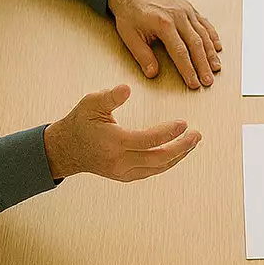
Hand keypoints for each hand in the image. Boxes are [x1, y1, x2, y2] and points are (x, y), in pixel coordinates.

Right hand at [43, 84, 200, 180]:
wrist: (66, 149)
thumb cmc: (81, 122)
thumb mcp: (91, 103)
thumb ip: (110, 96)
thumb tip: (127, 87)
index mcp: (112, 142)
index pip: (147, 140)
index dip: (168, 133)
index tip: (184, 123)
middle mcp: (119, 161)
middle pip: (158, 158)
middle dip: (181, 148)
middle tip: (197, 135)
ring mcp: (122, 172)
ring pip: (158, 168)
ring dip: (178, 156)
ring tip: (193, 142)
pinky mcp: (125, 177)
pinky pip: (152, 171)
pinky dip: (167, 162)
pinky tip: (178, 152)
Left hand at [108, 0, 222, 88]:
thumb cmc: (129, 13)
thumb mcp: (130, 36)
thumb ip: (142, 55)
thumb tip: (152, 73)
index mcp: (163, 23)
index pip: (180, 51)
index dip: (188, 69)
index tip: (194, 83)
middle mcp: (178, 15)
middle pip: (196, 44)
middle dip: (203, 65)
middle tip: (208, 81)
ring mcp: (185, 10)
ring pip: (203, 34)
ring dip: (211, 53)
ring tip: (216, 68)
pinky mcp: (189, 8)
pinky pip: (204, 23)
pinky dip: (212, 36)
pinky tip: (217, 47)